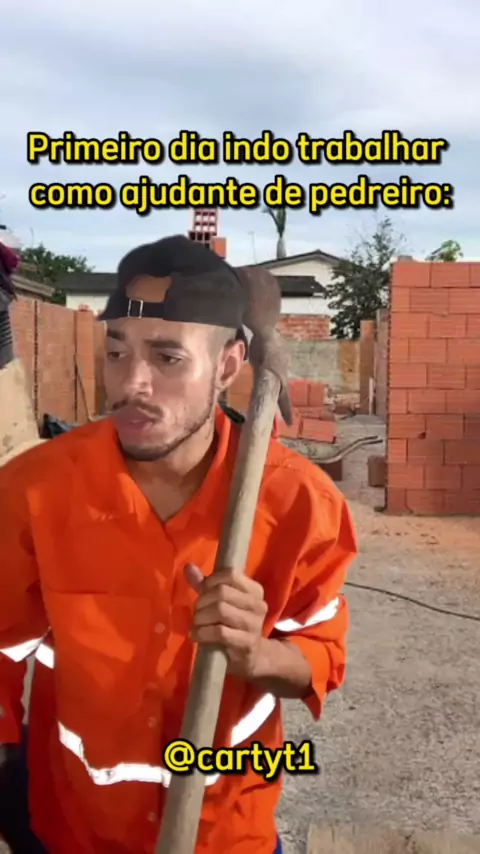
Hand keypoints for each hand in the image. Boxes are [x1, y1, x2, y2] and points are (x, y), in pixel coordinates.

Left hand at [185, 564, 267, 679]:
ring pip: (220, 610)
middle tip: (197, 612)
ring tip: (197, 624)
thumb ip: (206, 585)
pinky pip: (219, 632)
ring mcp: (253, 625)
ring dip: (201, 617)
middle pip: (222, 592)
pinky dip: (203, 632)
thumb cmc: (234, 626)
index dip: (211, 581)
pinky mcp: (246, 643)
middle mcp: (258, 605)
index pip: (230, 574)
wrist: (252, 658)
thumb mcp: (222, 602)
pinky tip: (197, 635)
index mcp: (255, 590)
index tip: (203, 593)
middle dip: (202, 601)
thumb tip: (188, 567)